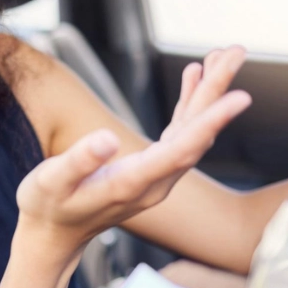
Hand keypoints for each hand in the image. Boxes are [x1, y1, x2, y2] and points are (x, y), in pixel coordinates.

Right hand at [16, 46, 251, 254]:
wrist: (53, 235)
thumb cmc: (48, 207)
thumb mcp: (52, 182)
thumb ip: (79, 162)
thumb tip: (107, 139)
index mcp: (132, 183)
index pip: (181, 150)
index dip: (210, 122)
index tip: (239, 97)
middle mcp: (154, 183)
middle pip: (196, 135)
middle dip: (217, 92)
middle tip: (237, 52)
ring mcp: (156, 177)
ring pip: (192, 132)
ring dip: (209, 93)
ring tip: (225, 55)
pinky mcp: (150, 170)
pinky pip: (179, 133)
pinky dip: (190, 103)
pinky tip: (194, 76)